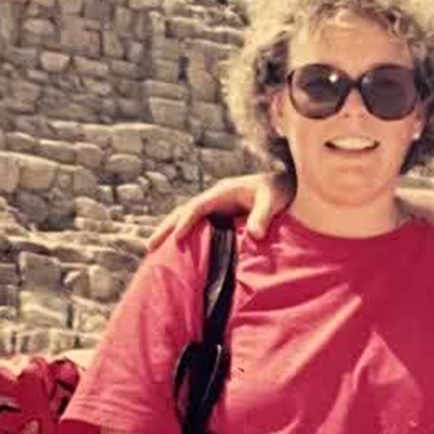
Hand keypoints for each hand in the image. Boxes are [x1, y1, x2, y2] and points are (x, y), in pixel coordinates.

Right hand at [146, 172, 293, 250]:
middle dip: (167, 227)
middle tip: (149, 247)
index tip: (176, 239)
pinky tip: (176, 249)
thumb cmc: (279, 189)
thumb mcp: (273, 200)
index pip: (198, 207)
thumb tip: (255, 235)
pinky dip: (185, 234)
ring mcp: (216, 206)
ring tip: (153, 250)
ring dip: (171, 231)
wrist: (285, 183)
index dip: (186, 222)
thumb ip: (263, 216)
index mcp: (223, 192)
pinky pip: (197, 224)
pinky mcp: (220, 215)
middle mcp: (215, 197)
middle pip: (184, 211)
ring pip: (187, 217)